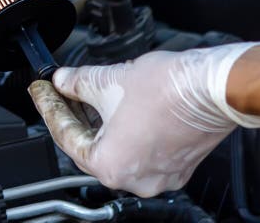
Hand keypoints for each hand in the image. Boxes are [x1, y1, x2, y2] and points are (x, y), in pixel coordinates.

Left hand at [28, 44, 259, 196]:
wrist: (216, 87)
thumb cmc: (171, 91)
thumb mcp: (109, 80)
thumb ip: (78, 82)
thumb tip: (64, 80)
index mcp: (111, 165)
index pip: (66, 136)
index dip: (50, 108)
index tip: (43, 92)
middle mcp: (135, 179)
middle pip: (89, 146)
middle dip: (72, 115)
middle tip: (58, 93)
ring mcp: (159, 175)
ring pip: (115, 149)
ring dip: (97, 123)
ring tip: (83, 95)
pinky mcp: (177, 165)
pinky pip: (139, 150)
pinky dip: (123, 131)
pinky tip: (115, 108)